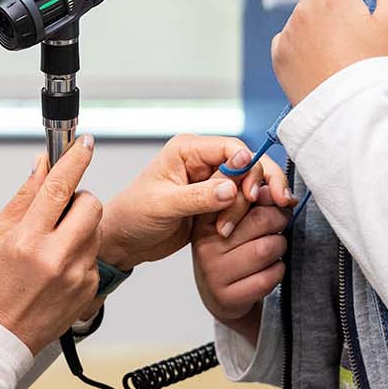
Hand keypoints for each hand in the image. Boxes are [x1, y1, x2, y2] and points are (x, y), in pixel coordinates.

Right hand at [0, 137, 103, 351]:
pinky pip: (94, 255)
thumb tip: (44, 164)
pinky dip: (81, 252)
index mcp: (27, 239)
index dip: (74, 160)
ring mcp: (76, 275)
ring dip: (81, 226)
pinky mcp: (89, 289)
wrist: (0, 334)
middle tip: (62, 209)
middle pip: (90, 205)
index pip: (58, 188)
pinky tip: (59, 267)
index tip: (84, 143)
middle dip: (80, 199)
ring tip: (56, 242)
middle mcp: (55, 257)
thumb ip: (24, 196)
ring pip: (96, 229)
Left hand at [98, 134, 291, 269]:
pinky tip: (237, 230)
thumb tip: (231, 187)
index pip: (232, 148)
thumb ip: (199, 196)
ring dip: (248, 208)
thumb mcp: (163, 205)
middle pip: (248, 164)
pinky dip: (246, 216)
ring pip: (249, 185)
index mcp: (188, 150)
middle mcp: (203, 161)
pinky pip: (242, 204)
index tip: (252, 194)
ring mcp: (211, 182)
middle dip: (256, 187)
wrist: (125, 240)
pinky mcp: (216, 202)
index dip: (249, 168)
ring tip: (226, 230)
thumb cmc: (133, 215)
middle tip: (262, 208)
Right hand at [191, 202, 290, 345]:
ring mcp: (213, 272)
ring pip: (267, 249)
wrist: (221, 296)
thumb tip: (279, 192)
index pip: (237, 193)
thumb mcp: (239, 218)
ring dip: (280, 246)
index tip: (272, 196)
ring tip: (274, 247)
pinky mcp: (227, 297)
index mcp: (204, 217)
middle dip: (280, 218)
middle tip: (282, 221)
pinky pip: (269, 276)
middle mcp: (204, 243)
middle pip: (260, 219)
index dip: (261, 190)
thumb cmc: (234, 250)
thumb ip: (257, 198)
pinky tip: (269, 269)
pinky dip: (278, 270)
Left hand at [270, 0, 387, 105]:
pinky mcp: (280, 55)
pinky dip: (304, 35)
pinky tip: (321, 50)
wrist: (350, 113)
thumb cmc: (378, 66)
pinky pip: (292, 34)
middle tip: (354, 3)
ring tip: (340, 35)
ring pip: (305, 9)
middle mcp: (305, 7)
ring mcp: (289, 31)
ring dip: (319, 12)